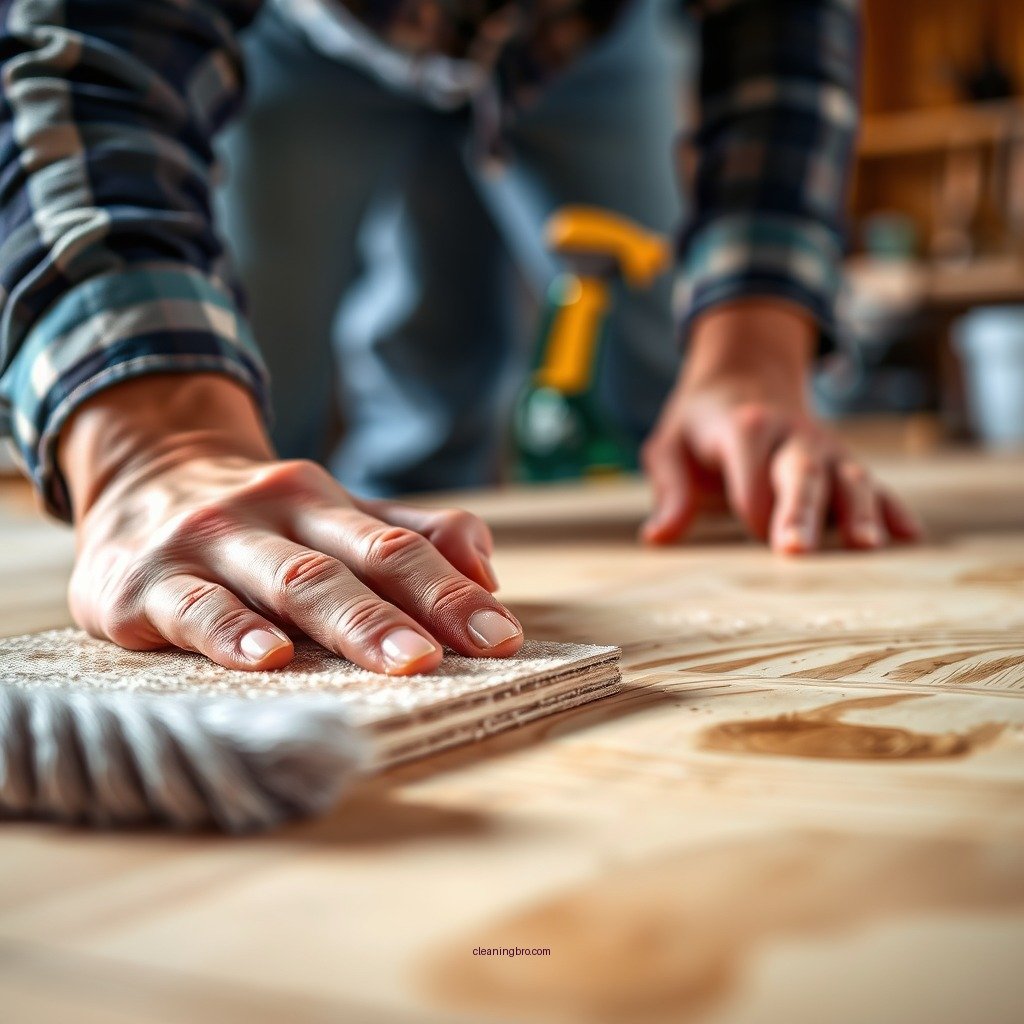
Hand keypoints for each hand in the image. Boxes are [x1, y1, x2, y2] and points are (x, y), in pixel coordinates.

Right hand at [58, 374, 522, 672]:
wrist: (137, 471)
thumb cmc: (257, 518)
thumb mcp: (331, 514)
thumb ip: (411, 537)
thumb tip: (489, 572)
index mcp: (321, 503)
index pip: (397, 547)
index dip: (452, 591)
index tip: (501, 637)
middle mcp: (270, 516)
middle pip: (349, 565)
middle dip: (407, 612)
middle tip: (453, 656)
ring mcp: (206, 545)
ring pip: (285, 581)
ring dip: (348, 621)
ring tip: (401, 659)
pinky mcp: (142, 583)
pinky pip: (192, 607)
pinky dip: (230, 632)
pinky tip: (266, 657)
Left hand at [640, 300, 921, 552]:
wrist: (743, 376)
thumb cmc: (698, 425)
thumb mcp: (668, 447)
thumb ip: (668, 490)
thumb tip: (657, 538)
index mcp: (743, 428)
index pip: (749, 477)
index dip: (749, 508)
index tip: (751, 535)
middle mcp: (790, 435)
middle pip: (800, 475)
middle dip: (801, 512)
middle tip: (798, 551)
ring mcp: (824, 448)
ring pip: (847, 477)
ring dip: (859, 511)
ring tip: (868, 548)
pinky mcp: (844, 462)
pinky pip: (874, 484)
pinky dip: (892, 508)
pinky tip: (910, 537)